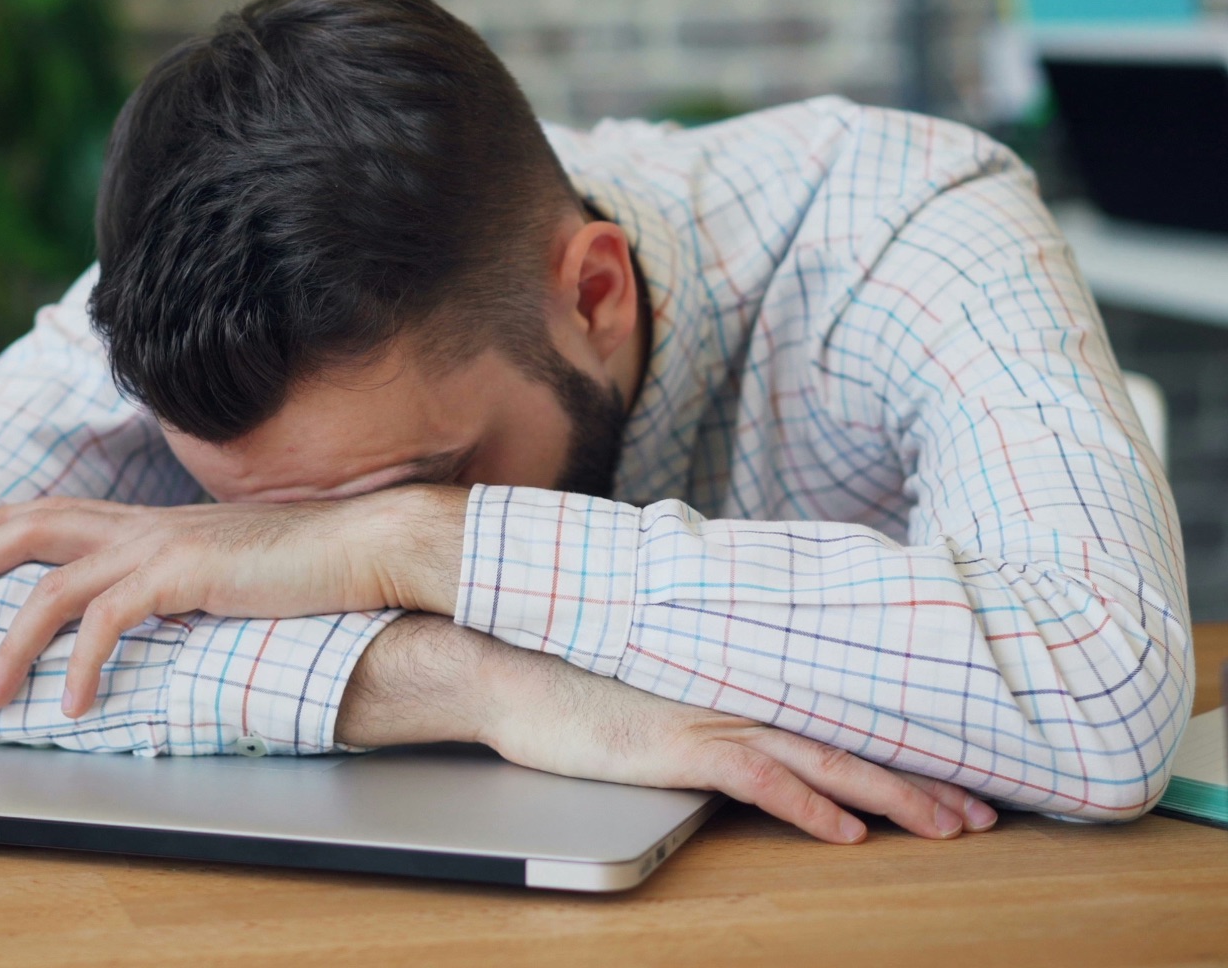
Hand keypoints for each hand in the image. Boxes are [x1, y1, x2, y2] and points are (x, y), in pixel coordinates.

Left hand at [0, 487, 464, 717]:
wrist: (364, 546)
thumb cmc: (312, 563)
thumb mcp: (234, 567)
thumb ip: (192, 579)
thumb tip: (171, 604)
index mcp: (158, 522)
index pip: (62, 509)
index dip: (2, 521)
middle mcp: (148, 525)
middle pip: (36, 528)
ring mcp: (161, 546)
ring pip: (54, 587)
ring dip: (13, 643)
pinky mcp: (181, 576)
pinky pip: (107, 623)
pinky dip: (81, 666)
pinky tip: (74, 704)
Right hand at [338, 615, 998, 844]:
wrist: (512, 667)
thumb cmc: (573, 678)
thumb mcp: (654, 687)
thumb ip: (704, 695)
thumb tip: (740, 713)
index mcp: (738, 682)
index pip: (838, 719)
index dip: (902, 750)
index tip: (958, 776)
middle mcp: (739, 696)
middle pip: (852, 741)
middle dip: (926, 781)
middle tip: (987, 813)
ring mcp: (713, 717)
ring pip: (826, 758)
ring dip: (893, 796)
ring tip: (951, 825)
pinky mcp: (680, 745)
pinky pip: (760, 779)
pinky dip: (808, 805)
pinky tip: (847, 832)